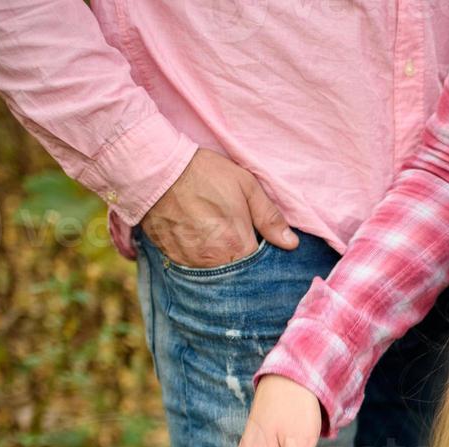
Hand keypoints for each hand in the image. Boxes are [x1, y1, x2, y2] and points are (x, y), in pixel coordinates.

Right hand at [141, 147, 298, 267]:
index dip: (265, 262)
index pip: (260, 270)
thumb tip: (291, 244)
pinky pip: (193, 269)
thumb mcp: (246, 186)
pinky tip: (203, 244)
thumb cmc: (205, 173)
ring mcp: (190, 262)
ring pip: (215, 275)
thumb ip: (270, 217)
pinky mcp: (172, 258)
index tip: (264, 251)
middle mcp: (214, 261)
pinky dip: (201, 261)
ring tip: (221, 244)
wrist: (157, 168)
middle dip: (243, 266)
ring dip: (222, 265)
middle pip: (237, 276)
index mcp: (237, 246)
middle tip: (240, 245)